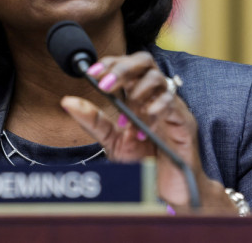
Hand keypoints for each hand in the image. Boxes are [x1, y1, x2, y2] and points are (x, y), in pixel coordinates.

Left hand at [60, 51, 235, 213]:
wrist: (165, 190)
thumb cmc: (142, 162)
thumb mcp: (111, 141)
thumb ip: (92, 120)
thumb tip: (67, 101)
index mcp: (138, 95)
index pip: (125, 65)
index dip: (109, 64)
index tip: (92, 73)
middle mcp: (155, 95)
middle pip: (143, 61)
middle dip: (123, 69)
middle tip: (105, 85)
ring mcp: (171, 106)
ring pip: (158, 78)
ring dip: (137, 93)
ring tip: (126, 117)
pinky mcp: (184, 121)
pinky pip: (171, 104)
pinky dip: (153, 112)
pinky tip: (141, 130)